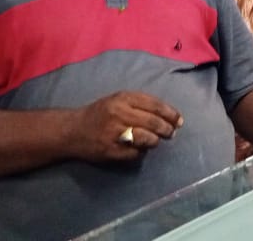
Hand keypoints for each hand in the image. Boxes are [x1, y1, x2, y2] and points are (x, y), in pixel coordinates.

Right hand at [66, 91, 182, 162]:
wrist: (72, 130)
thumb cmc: (100, 113)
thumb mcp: (118, 100)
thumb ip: (141, 104)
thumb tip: (169, 116)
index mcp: (123, 98)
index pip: (155, 105)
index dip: (171, 114)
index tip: (179, 120)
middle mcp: (119, 114)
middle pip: (154, 123)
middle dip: (167, 129)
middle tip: (171, 133)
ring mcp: (115, 133)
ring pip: (147, 139)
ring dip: (155, 141)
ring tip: (155, 140)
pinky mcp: (111, 150)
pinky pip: (136, 153)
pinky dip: (142, 151)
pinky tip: (139, 148)